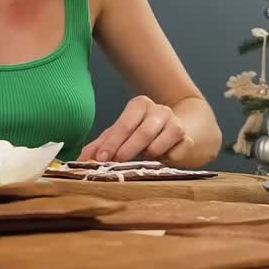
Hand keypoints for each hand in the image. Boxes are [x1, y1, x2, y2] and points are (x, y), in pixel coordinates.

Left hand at [78, 95, 194, 164]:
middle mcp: (160, 111)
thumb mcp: (117, 137)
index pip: (124, 123)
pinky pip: (180, 150)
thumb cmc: (138, 135)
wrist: (172, 134)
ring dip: (151, 152)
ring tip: (143, 159)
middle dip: (128, 149)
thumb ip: (98, 147)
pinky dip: (170, 158)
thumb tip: (80, 162)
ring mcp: (177, 124)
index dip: (112, 142)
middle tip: (116, 163)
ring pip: (165, 138)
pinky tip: (163, 161)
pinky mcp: (188, 139)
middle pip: (144, 131)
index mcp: (139, 105)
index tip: (101, 158)